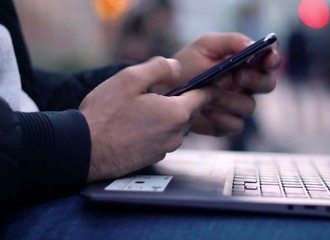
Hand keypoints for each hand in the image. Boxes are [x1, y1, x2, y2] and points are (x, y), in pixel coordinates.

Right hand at [80, 57, 218, 181]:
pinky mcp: (154, 158)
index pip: (204, 97)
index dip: (208, 86)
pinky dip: (156, 130)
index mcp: (176, 113)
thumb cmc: (105, 115)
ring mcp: (166, 148)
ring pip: (175, 125)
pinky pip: (163, 138)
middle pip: (188, 111)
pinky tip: (136, 126)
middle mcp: (177, 134)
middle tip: (159, 92)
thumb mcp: (129, 79)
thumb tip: (177, 67)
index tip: (211, 80)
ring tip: (141, 110)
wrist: (85, 150)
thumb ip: (159, 68)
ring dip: (166, 116)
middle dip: (180, 100)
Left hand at [173, 32, 280, 135]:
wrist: (166, 91)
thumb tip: (252, 44)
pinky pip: (235, 124)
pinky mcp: (227, 124)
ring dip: (230, 100)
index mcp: (245, 64)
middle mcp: (246, 85)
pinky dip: (221, 117)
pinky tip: (205, 110)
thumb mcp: (204, 46)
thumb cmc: (186, 66)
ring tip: (209, 94)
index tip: (267, 59)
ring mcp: (238, 106)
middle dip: (256, 80)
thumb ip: (230, 42)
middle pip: (268, 85)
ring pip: (249, 106)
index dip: (272, 60)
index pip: (269, 61)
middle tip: (238, 76)